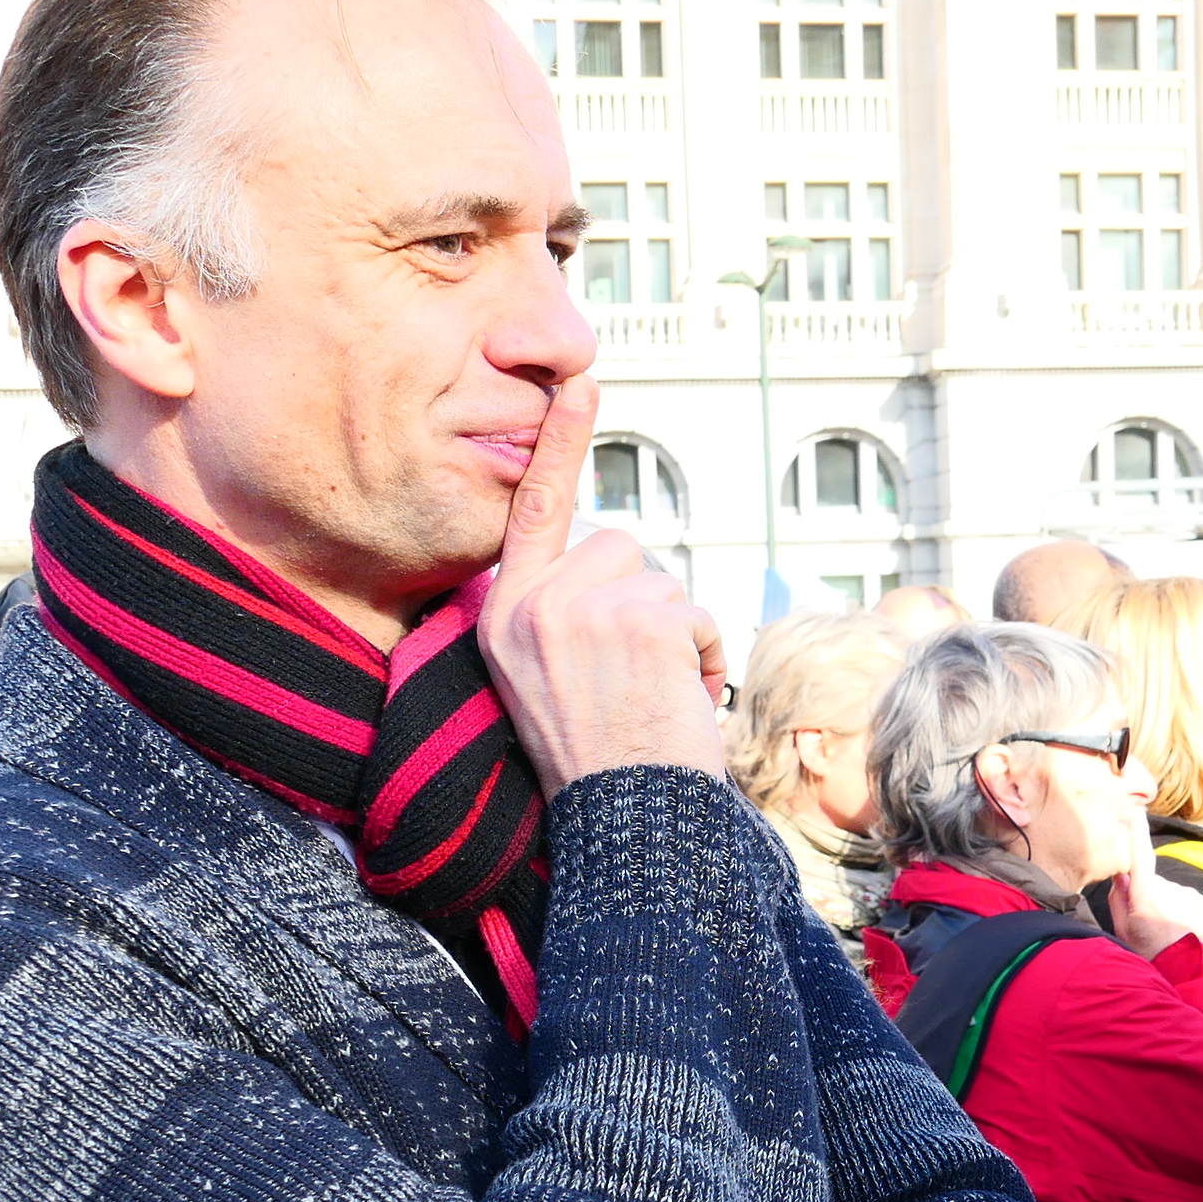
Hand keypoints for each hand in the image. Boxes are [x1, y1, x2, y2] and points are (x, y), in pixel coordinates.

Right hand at [477, 376, 729, 787]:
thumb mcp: (544, 676)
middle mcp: (532, 603)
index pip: (534, 511)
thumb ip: (560, 609)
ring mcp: (584, 607)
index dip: (561, 443)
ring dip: (674, 635)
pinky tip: (676, 700)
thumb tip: (610, 556)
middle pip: (618, 548)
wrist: (624, 820)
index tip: (581, 381)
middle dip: (642, 605)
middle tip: (630, 681)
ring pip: (661, 580)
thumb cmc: (596, 759)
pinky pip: (694, 610)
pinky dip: (701, 656)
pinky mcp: (640, 617)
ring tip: (650, 696)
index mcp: (501, 615)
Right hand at [1108, 802, 1202, 958]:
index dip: (1136, 830)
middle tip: (1147, 921)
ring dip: (1165, 903)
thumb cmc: (1147, 954)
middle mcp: (1169, 891)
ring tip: (1165, 930)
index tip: (1134, 807)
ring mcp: (1189, 895)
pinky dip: (1180, 908)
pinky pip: (1185, 897)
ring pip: (1169, 890)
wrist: (1186, 974)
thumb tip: (1120, 872)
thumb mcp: (1123, 930)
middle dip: (1147, 892)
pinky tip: (1179, 928)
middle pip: (1151, 879)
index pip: (1139, 855)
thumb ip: (1118, 898)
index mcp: (1145, 896)